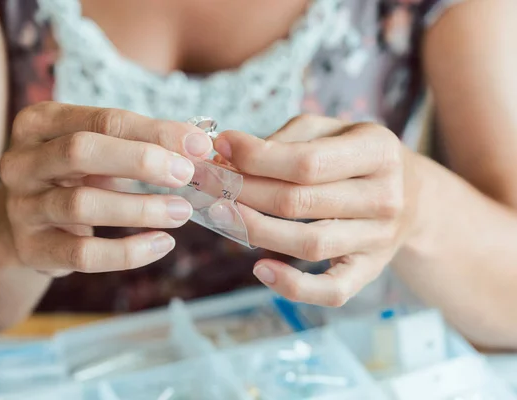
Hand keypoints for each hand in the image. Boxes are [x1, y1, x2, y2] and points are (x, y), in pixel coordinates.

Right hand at [0, 102, 212, 274]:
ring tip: (181, 212)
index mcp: (39, 123)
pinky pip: (83, 254)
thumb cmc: (73, 178)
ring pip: (82, 204)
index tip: (199, 146)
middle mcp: (22, 161)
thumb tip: (197, 145)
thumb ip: (140, 143)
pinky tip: (161, 244)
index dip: (155, 131)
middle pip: (80, 151)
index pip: (103, 120)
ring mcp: (22, 207)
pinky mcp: (31, 249)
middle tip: (185, 174)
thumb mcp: (98, 152)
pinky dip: (127, 252)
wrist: (24, 225)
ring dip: (140, 208)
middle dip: (140, 161)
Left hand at [213, 115, 419, 306]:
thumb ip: (285, 139)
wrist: (410, 195)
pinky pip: (332, 291)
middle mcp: (385, 197)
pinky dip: (294, 286)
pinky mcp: (369, 271)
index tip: (222, 148)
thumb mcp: (330, 130)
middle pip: (300, 202)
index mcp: (378, 151)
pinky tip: (261, 269)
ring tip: (222, 215)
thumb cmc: (355, 156)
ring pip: (309, 243)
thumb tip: (228, 152)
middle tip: (208, 184)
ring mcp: (379, 239)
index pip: (306, 162)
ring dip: (257, 230)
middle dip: (245, 192)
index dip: (257, 158)